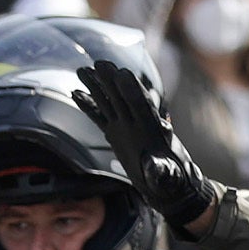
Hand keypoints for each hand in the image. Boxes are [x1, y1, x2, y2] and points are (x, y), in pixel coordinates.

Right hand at [74, 59, 214, 223]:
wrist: (168, 185)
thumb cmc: (173, 179)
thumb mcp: (168, 176)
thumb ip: (160, 171)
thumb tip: (156, 168)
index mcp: (152, 129)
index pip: (141, 104)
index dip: (133, 89)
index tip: (123, 74)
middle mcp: (137, 123)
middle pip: (122, 97)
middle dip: (111, 81)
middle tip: (99, 64)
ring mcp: (126, 127)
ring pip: (109, 102)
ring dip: (96, 87)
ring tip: (82, 71)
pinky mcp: (116, 134)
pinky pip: (99, 117)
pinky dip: (88, 106)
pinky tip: (75, 94)